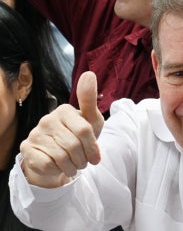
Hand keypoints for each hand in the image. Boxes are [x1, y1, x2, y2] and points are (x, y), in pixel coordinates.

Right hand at [20, 71, 103, 187]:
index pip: (85, 131)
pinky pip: (47, 163)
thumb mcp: (91, 120)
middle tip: (83, 162)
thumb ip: (90, 100)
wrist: (59, 158)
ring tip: (74, 165)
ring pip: (61, 156)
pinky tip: (58, 166)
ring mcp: (35, 133)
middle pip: (74, 145)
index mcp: (64, 110)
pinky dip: (58, 169)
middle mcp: (47, 119)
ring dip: (72, 166)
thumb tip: (88, 74)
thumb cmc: (78, 137)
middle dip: (83, 159)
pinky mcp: (27, 148)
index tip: (96, 157)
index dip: (93, 148)